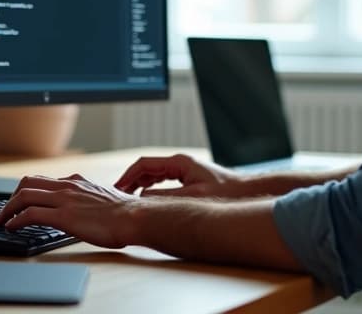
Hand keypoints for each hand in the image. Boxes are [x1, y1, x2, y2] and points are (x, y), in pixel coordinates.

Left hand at [0, 174, 137, 248]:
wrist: (134, 217)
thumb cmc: (125, 213)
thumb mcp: (102, 198)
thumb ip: (87, 199)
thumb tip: (82, 209)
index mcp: (76, 182)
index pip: (43, 180)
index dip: (26, 190)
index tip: (19, 201)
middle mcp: (67, 186)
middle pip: (27, 183)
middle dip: (11, 197)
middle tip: (5, 211)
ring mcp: (64, 199)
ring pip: (24, 196)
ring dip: (7, 209)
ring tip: (1, 221)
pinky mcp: (63, 216)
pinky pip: (30, 214)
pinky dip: (15, 220)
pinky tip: (11, 228)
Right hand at [113, 153, 244, 197]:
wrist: (245, 191)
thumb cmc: (225, 192)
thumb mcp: (192, 197)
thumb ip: (166, 197)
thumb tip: (143, 198)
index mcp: (179, 163)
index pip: (144, 164)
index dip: (127, 176)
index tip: (116, 187)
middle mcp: (180, 163)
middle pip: (147, 168)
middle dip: (130, 180)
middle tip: (117, 195)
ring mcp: (184, 169)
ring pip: (154, 174)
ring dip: (139, 184)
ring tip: (127, 197)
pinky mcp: (189, 177)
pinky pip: (163, 179)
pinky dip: (151, 186)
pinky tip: (146, 199)